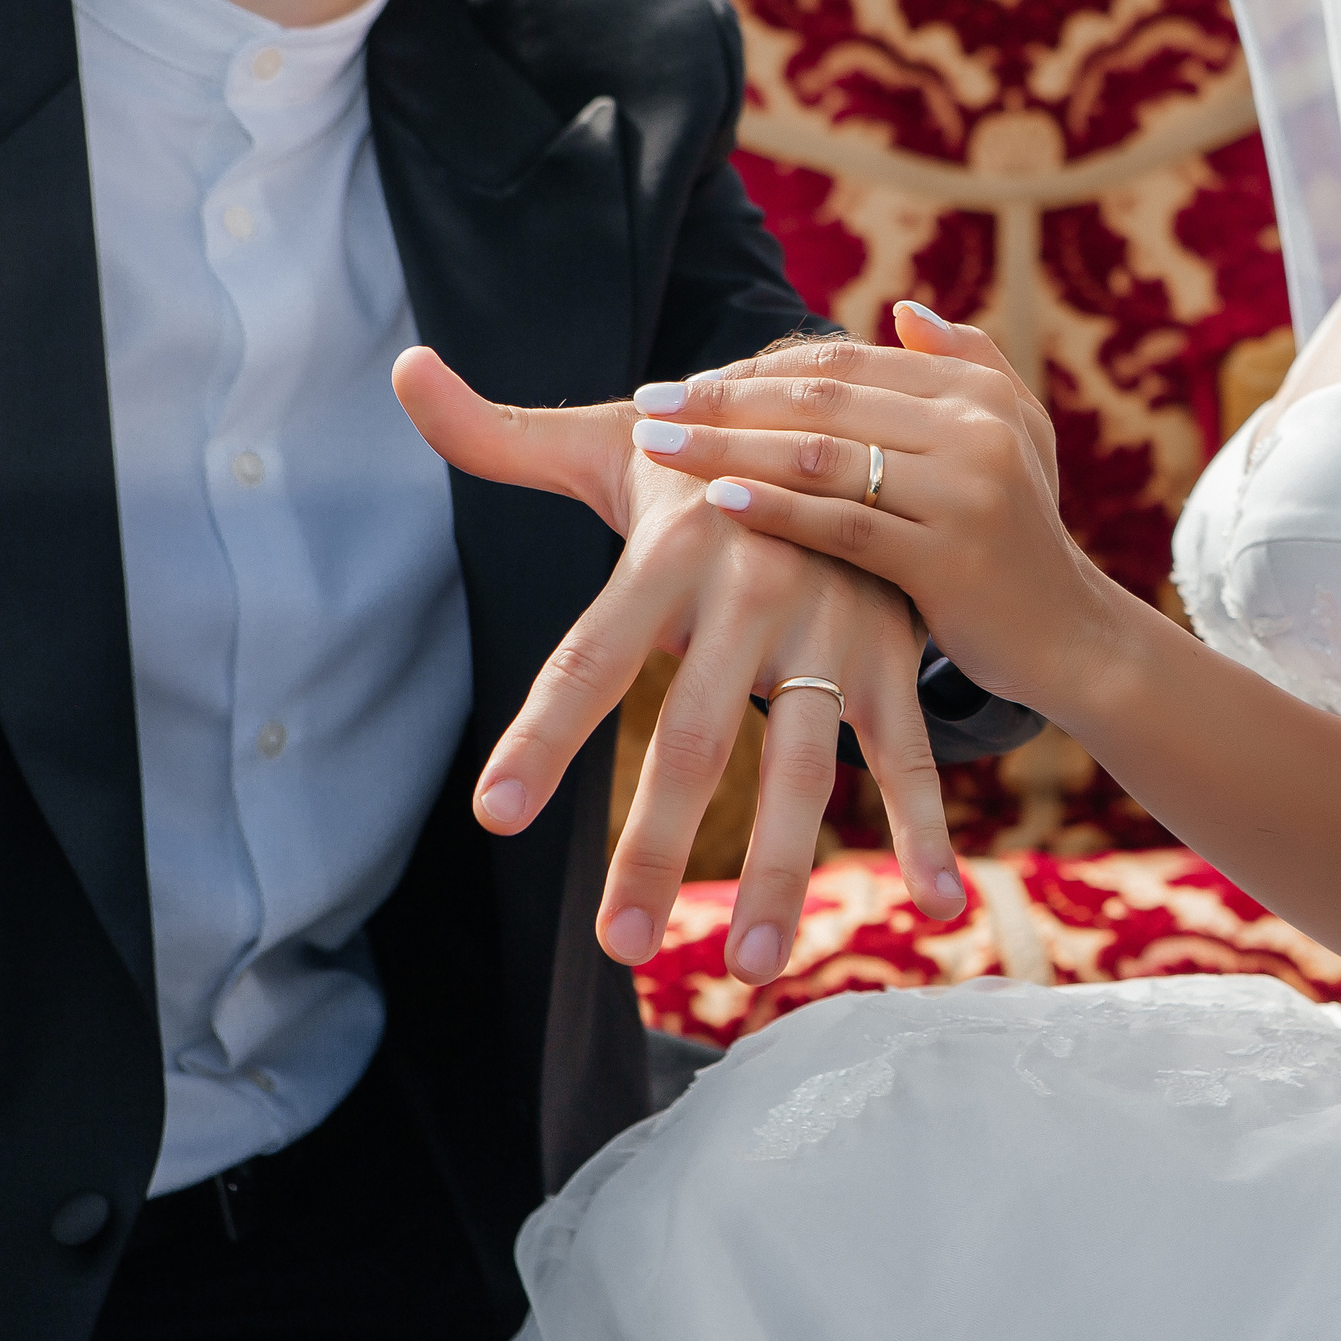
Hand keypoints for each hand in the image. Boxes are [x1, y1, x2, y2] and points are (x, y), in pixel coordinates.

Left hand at [391, 347, 965, 985]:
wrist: (852, 413)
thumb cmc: (702, 453)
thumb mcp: (608, 437)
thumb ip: (498, 431)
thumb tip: (405, 371)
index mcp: (674, 546)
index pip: (590, 652)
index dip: (546, 733)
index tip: (496, 815)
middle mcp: (757, 588)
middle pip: (697, 734)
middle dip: (657, 845)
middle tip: (618, 947)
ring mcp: (834, 630)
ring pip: (804, 765)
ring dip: (780, 871)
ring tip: (750, 968)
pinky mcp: (890, 656)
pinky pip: (909, 754)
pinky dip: (925, 830)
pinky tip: (935, 909)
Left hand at [621, 303, 1125, 714]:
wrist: (1071, 636)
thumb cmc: (1018, 536)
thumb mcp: (1015, 436)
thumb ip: (967, 364)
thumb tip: (900, 309)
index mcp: (978, 392)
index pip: (846, 363)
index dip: (758, 367)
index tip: (688, 382)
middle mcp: (976, 431)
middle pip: (823, 401)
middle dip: (724, 399)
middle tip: (649, 402)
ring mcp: (965, 494)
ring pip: (823, 457)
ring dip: (728, 446)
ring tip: (658, 445)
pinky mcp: (947, 560)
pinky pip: (841, 527)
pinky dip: (774, 509)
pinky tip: (715, 499)